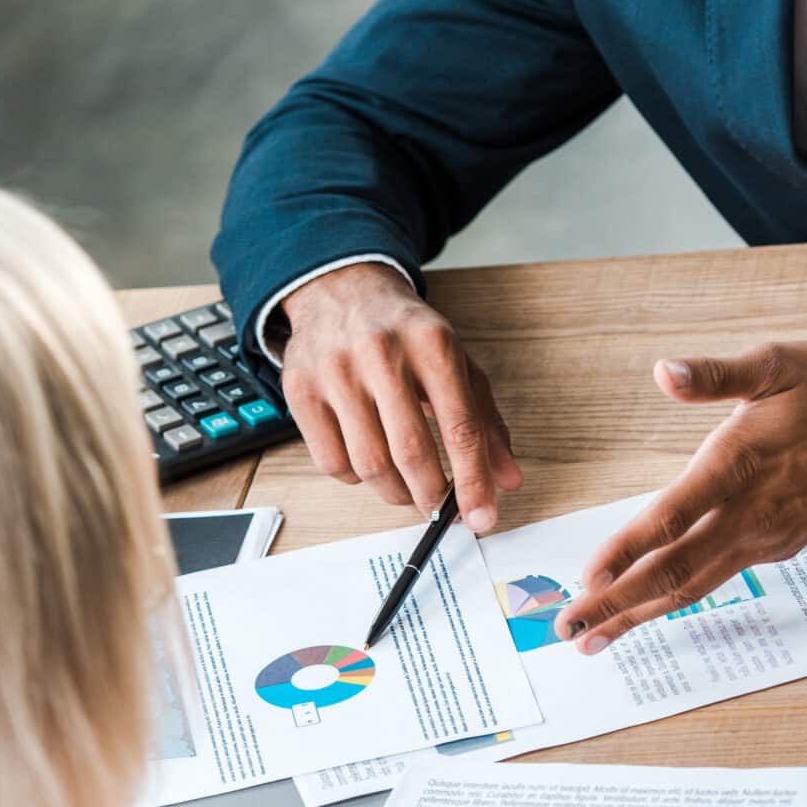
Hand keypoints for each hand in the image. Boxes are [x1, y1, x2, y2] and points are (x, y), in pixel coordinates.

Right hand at [277, 265, 521, 530]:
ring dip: (395, 493)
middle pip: (411, 452)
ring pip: (369, 464)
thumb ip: (486, 422)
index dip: (473, 482)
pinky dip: (355, 478)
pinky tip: (369, 462)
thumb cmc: (406, 334)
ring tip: (408, 489)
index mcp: (432, 343)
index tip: (481, 518)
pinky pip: (331, 462)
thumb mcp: (457, 363)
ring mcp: (335, 370)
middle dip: (432, 496)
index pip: (460, 427)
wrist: (342, 289)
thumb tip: (507, 480)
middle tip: (440, 510)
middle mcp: (381, 353)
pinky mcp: (300, 388)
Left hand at [554, 341, 806, 652]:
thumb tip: (664, 372)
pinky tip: (652, 604)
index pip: (672, 518)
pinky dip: (677, 598)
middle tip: (569, 627)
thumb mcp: (778, 362)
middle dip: (617, 603)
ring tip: (596, 635)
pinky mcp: (779, 546)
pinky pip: (718, 579)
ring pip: (694, 586)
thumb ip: (716, 374)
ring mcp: (766, 538)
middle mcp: (750, 514)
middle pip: (674, 572)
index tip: (586, 576)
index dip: (626, 550)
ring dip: (640, 613)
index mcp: (739, 465)